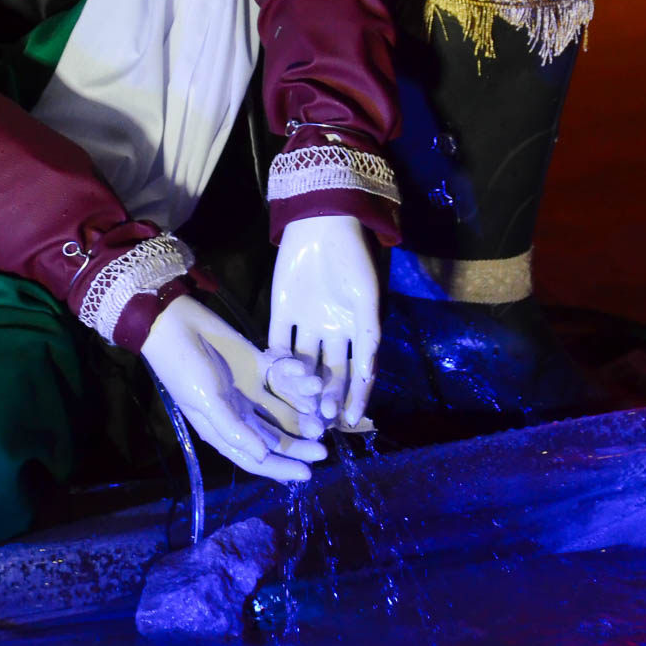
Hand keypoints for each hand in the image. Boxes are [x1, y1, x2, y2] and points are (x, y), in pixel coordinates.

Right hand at [141, 295, 326, 482]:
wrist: (175, 322)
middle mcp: (238, 413)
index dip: (280, 468)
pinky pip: (283, 377)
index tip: (307, 474)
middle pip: (274, 436)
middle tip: (323, 450)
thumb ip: (234, 428)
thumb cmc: (183, 367)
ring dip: (302, 414)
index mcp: (222, 429)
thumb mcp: (206, 401)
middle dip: (298, 444)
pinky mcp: (257, 364)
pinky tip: (309, 379)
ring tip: (321, 416)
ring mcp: (249, 389)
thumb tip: (262, 456)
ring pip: (283, 408)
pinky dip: (296, 379)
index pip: (255, 458)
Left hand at [269, 215, 380, 430]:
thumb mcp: (366, 300)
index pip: (356, 373)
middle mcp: (331, 332)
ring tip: (299, 407)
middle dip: (327, 397)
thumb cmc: (352, 261)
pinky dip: (277, 361)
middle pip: (329, 373)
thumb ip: (367, 337)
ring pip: (303, 363)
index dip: (354, 397)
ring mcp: (305, 324)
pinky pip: (278, 343)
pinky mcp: (281, 313)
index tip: (349, 421)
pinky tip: (277, 379)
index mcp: (356, 330)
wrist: (322, 224)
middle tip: (322, 420)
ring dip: (302, 386)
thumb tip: (369, 375)